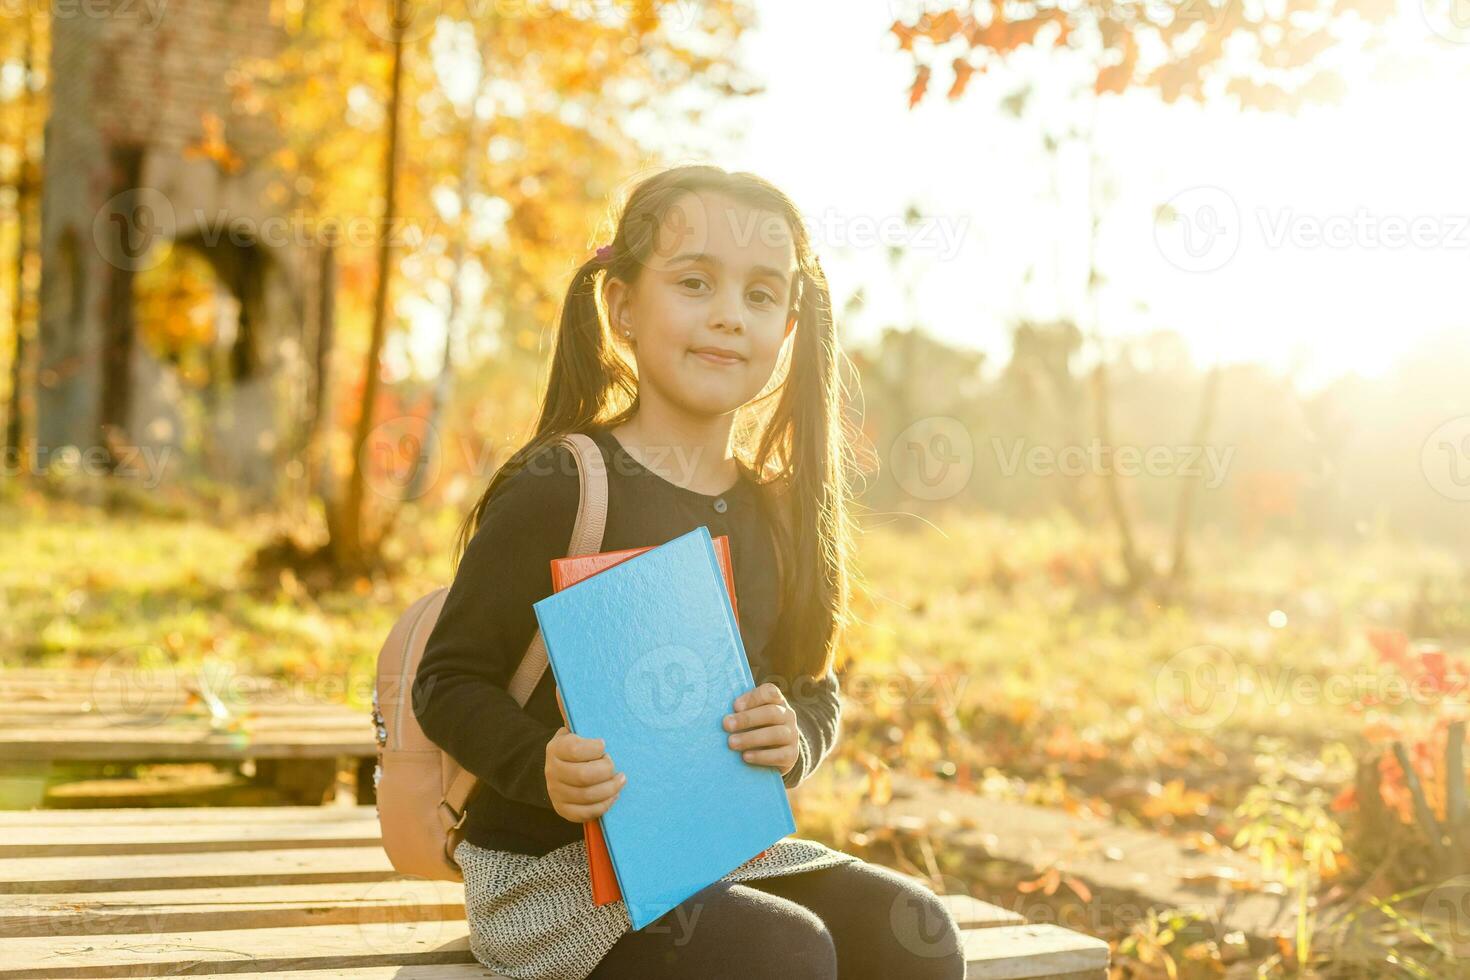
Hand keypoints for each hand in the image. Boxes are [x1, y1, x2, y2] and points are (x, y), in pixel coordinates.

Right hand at [545, 690, 624, 821]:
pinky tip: (613, 795)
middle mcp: (552, 771)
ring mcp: (557, 792)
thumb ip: (570, 710)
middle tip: (615, 764)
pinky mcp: (563, 809)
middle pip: (584, 776)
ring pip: (587, 796)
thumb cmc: (573, 746)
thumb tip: (563, 685)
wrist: (552, 769)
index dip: (595, 748)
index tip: (605, 744)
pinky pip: (586, 813)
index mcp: (556, 748)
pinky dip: (604, 805)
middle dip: (605, 770)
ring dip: (610, 789)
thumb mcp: (572, 728)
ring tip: (621, 779)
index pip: (576, 749)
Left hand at [724, 682, 798, 775]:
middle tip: (726, 725)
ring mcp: (792, 735)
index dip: (753, 698)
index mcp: (777, 701)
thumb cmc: (755, 728)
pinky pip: (780, 755)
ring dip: (751, 738)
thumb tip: (723, 718)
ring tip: (732, 743)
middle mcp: (787, 715)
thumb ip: (740, 712)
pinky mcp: (792, 755)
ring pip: (776, 734)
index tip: (735, 706)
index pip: (770, 692)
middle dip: (747, 718)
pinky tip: (746, 757)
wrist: (777, 754)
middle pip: (771, 712)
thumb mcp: (750, 716)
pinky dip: (762, 756)